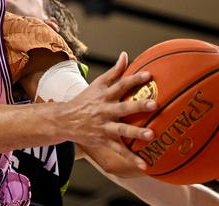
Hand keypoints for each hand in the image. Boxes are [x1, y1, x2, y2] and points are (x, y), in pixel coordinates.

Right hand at [63, 52, 156, 170]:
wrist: (64, 120)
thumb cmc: (84, 100)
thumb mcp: (97, 84)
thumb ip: (114, 71)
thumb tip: (126, 54)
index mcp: (104, 95)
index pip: (121, 85)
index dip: (134, 79)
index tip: (149, 75)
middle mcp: (105, 110)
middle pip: (123, 107)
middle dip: (138, 105)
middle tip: (154, 104)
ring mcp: (104, 126)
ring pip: (121, 129)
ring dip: (136, 132)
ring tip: (151, 135)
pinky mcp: (103, 140)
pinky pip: (118, 150)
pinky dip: (131, 158)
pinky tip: (144, 165)